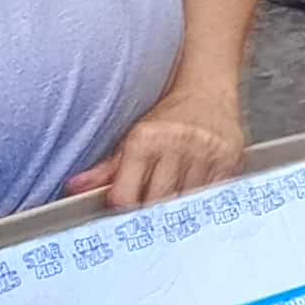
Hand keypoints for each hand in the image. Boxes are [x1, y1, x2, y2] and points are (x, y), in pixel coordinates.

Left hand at [72, 78, 245, 208]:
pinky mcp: (229, 160)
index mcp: (145, 139)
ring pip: (185, 203)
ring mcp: (205, 153)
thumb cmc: (168, 117)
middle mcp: (175, 144)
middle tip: (151, 214)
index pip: (126, 196)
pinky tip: (197, 194)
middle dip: (151, 213)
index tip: (126, 210)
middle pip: (156, 203)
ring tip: (175, 201)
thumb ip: (105, 169)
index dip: (123, 209)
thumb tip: (75, 189)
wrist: (209, 91)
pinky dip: (203, 202)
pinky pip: (213, 196)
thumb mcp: (132, 138)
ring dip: (179, 209)